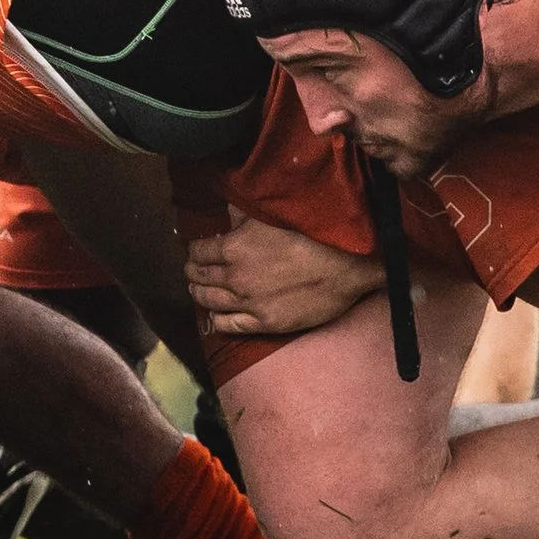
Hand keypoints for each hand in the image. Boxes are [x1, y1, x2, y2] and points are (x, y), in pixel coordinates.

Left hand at [184, 206, 383, 335]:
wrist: (346, 265)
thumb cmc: (311, 235)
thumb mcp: (271, 216)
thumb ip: (243, 215)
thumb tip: (226, 212)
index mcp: (233, 248)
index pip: (198, 251)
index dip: (194, 250)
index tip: (195, 251)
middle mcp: (235, 277)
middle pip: (200, 276)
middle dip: (193, 272)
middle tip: (192, 271)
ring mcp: (249, 303)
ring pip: (210, 301)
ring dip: (199, 294)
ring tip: (197, 290)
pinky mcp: (265, 323)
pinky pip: (229, 326)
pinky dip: (216, 321)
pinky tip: (214, 317)